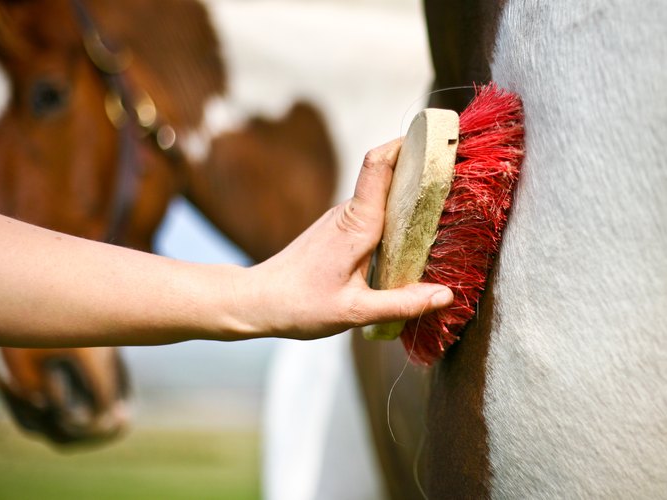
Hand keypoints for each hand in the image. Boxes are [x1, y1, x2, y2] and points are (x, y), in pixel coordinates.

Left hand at [240, 138, 453, 339]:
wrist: (258, 300)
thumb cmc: (300, 305)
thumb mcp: (355, 312)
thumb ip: (402, 303)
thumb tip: (446, 294)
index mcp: (356, 224)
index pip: (378, 165)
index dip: (407, 144)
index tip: (437, 138)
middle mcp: (349, 213)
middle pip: (388, 175)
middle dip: (421, 168)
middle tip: (460, 174)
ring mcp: (342, 219)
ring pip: (382, 195)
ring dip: (410, 194)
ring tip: (447, 203)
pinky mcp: (339, 229)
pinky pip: (374, 212)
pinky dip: (396, 214)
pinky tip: (414, 234)